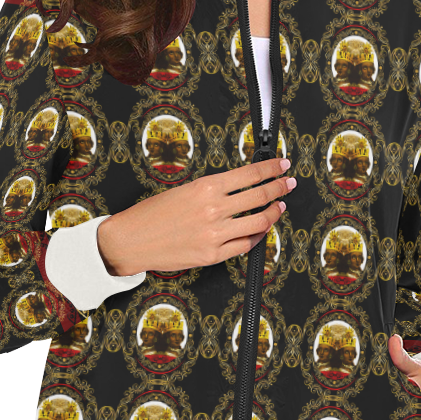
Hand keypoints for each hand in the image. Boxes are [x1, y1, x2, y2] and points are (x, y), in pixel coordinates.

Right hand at [96, 157, 296, 275]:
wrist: (131, 241)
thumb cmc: (152, 215)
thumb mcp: (183, 190)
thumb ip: (213, 190)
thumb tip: (240, 187)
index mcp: (206, 187)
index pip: (250, 174)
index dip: (272, 168)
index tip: (282, 164)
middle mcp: (214, 210)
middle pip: (260, 196)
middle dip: (280, 187)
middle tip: (288, 183)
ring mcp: (215, 234)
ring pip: (259, 222)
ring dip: (273, 212)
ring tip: (279, 206)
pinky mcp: (213, 255)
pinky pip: (246, 245)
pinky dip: (258, 236)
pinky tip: (262, 230)